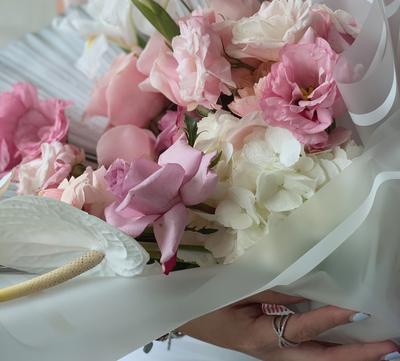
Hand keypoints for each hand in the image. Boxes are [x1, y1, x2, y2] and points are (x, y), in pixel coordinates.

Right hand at [179, 290, 397, 360]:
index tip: (357, 309)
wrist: (191, 318)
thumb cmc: (211, 303)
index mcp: (262, 337)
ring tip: (380, 349)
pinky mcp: (277, 353)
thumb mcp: (239, 293)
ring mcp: (277, 357)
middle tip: (389, 346)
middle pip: (322, 360)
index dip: (330, 319)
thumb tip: (308, 290)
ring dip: (350, 357)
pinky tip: (348, 344)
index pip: (303, 328)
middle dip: (357, 356)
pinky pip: (311, 355)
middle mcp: (274, 354)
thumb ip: (274, 291)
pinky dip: (333, 352)